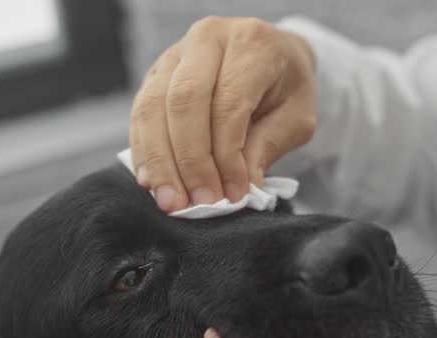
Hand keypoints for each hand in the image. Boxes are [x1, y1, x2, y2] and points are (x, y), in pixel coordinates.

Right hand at [129, 17, 317, 211]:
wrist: (274, 57)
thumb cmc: (287, 88)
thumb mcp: (296, 118)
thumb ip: (269, 146)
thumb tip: (240, 185)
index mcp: (251, 43)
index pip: (228, 104)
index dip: (226, 155)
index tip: (233, 194)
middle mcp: (207, 38)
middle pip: (183, 102)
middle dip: (189, 161)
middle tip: (199, 202)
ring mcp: (175, 53)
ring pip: (153, 107)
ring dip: (160, 161)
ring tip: (172, 202)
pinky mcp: (156, 73)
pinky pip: (140, 113)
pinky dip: (144, 151)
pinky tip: (152, 182)